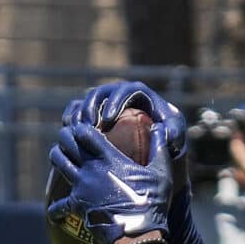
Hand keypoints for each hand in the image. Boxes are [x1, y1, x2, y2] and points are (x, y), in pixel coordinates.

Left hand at [47, 120, 173, 243]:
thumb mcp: (162, 172)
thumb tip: (159, 127)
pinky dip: (54, 209)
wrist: (138, 235)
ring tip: (59, 156)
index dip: (82, 126)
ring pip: (58, 162)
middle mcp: (91, 169)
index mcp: (109, 156)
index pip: (85, 131)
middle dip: (65, 136)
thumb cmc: (152, 203)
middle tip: (67, 136)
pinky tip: (54, 212)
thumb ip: (159, 146)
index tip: (85, 126)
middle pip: (67, 142)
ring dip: (56, 156)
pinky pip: (57, 206)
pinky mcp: (77, 207)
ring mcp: (81, 187)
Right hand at [61, 80, 187, 169]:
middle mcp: (119, 96)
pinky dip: (72, 117)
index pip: (125, 91)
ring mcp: (104, 105)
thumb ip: (174, 132)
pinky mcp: (92, 115)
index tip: (108, 119)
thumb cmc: (165, 143)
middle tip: (89, 126)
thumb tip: (165, 133)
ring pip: (87, 100)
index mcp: (138, 94)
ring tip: (77, 131)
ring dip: (80, 113)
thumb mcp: (174, 137)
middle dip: (93, 106)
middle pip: (102, 93)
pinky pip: (77, 110)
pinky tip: (70, 132)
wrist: (150, 153)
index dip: (114, 101)